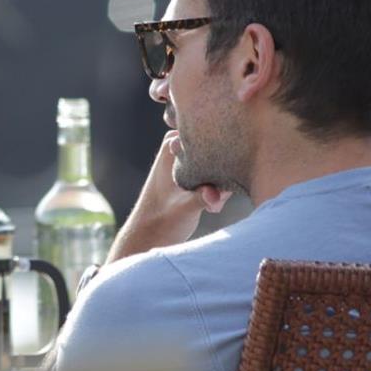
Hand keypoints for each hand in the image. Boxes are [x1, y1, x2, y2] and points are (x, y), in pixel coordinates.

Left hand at [107, 131, 232, 261]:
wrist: (148, 239)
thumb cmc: (160, 222)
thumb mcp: (183, 208)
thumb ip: (200, 197)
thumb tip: (216, 194)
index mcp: (172, 147)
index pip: (206, 131)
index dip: (220, 148)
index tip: (221, 174)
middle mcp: (180, 150)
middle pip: (218, 149)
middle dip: (223, 173)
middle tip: (215, 199)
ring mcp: (188, 163)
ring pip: (220, 165)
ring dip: (222, 186)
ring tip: (212, 207)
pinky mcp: (195, 178)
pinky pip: (218, 177)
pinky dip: (219, 192)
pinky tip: (212, 209)